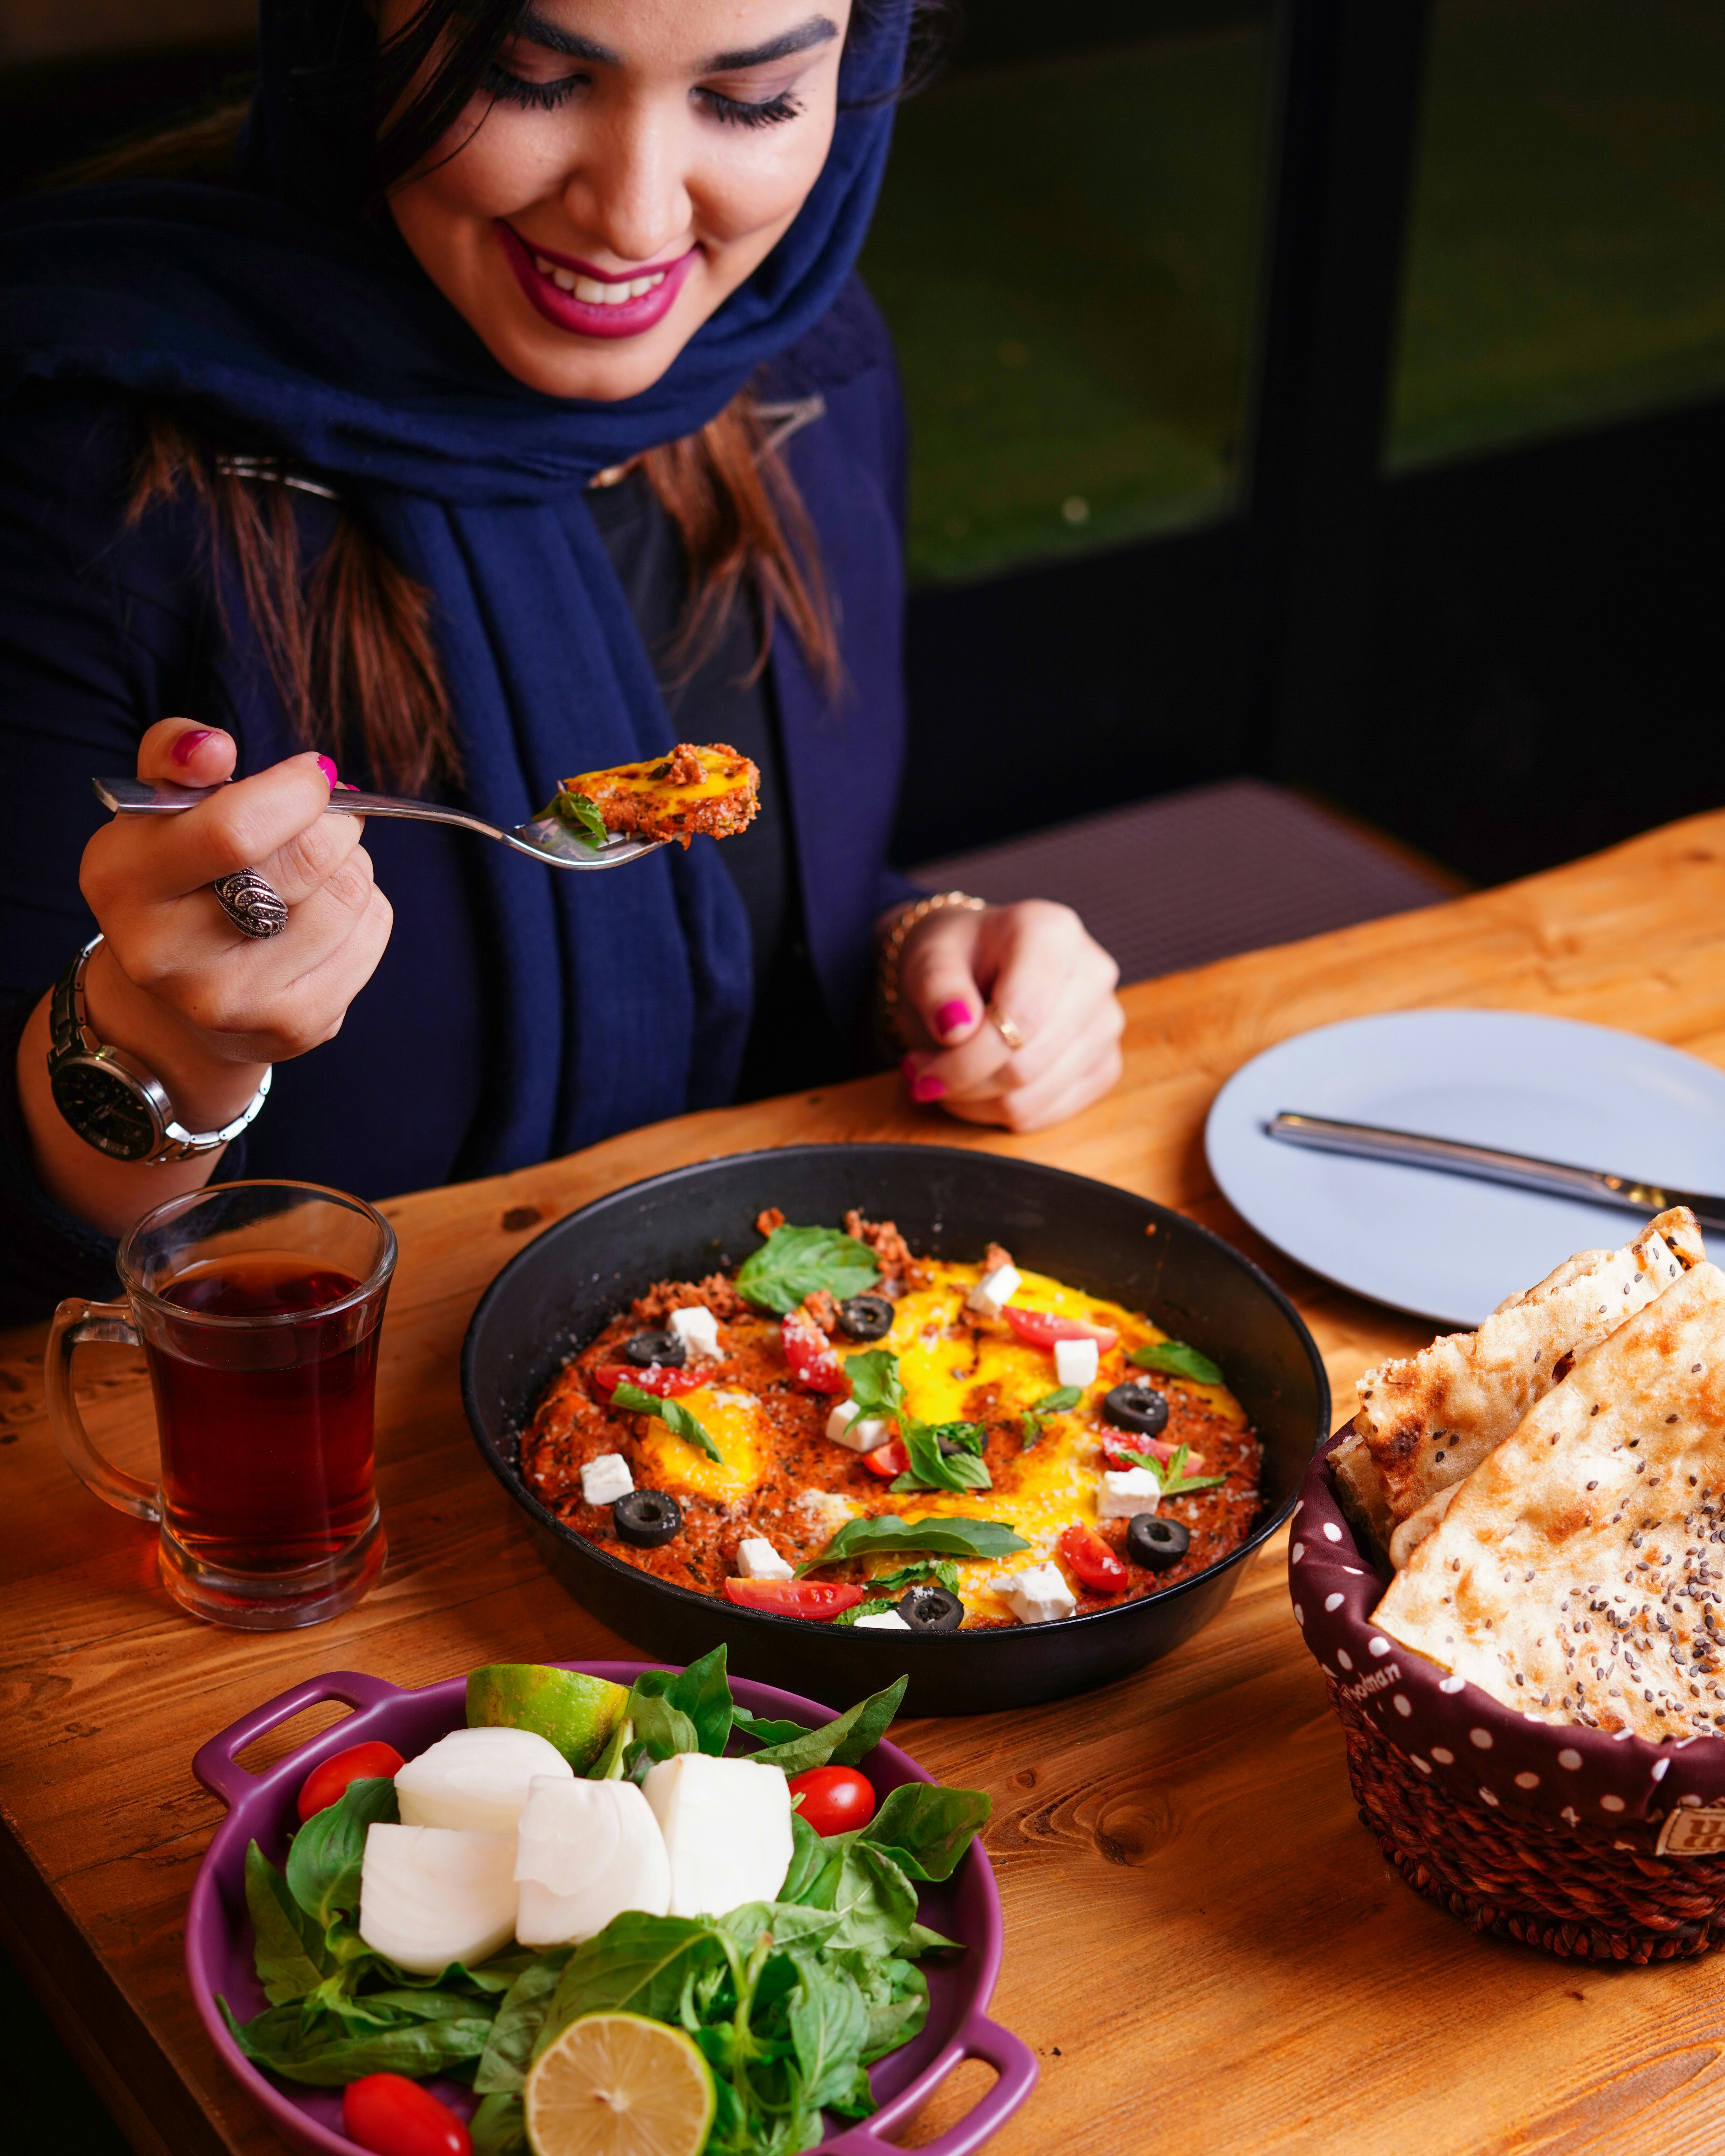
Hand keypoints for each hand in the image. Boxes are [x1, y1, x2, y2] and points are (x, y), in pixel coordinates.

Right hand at [75, 720, 393, 1121]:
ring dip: (352, 864)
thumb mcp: (158, 809)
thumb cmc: (178, 877)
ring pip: (348, 895)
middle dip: (333, 823)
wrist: (179, 999)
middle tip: (327, 817)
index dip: (295, 790)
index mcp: (123, 882)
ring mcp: (233, 1001)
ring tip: (320, 868)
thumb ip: (176, 757)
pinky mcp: (294, 1027)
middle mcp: (167, 954)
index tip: (313, 774)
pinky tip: (327, 912)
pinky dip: (366, 908)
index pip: (233, 830)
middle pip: (307, 861)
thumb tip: (211, 747)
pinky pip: (371, 934)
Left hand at [893, 900, 1122, 1131]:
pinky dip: (1001, 1112)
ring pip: (1032, 1098)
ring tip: (946, 1077)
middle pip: (1024, 1065)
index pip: (1020, 1016)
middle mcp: (1093, 974)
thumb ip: (936, 986)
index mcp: (1053, 933)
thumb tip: (955, 1028)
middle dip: (961, 1081)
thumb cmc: (956, 958)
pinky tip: (980, 1086)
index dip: (964, 1056)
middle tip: (921, 1074)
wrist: (977, 965)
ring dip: (975, 1101)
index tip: (915, 1065)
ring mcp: (1105, 1022)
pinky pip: (1048, 1113)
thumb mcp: (928, 958)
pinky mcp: (1105, 1064)